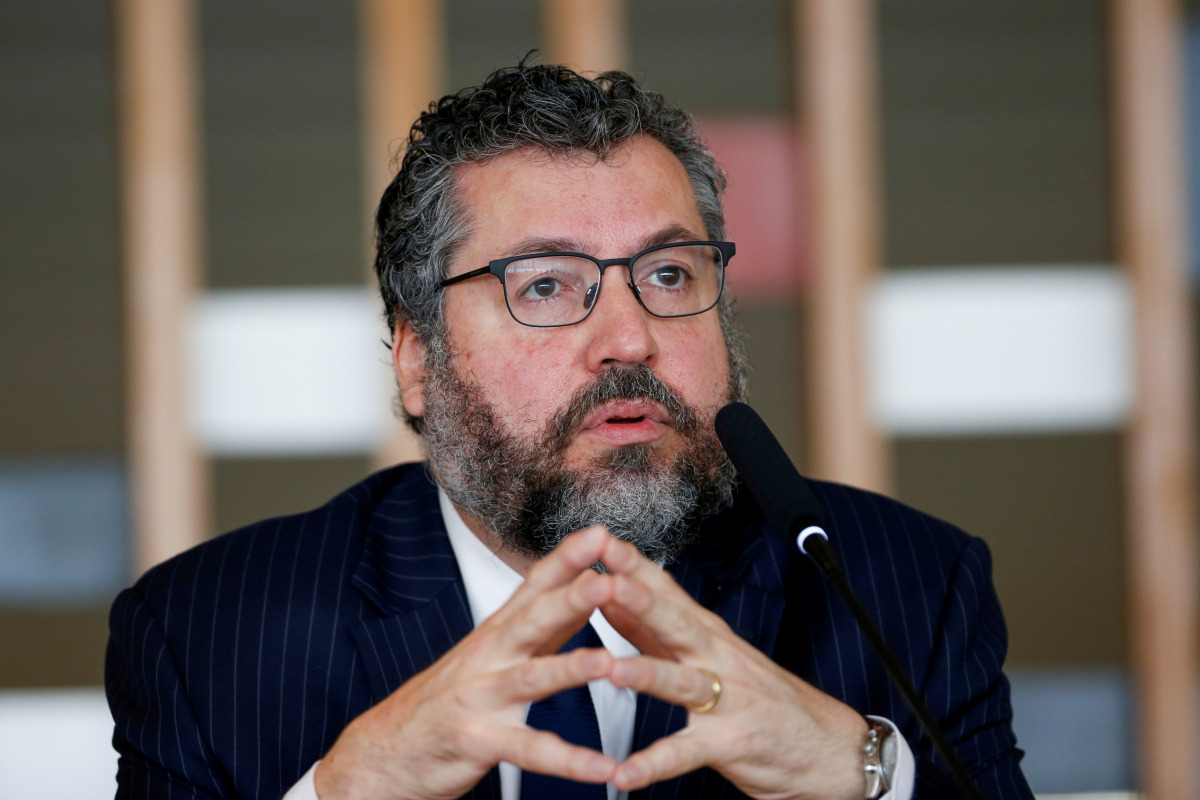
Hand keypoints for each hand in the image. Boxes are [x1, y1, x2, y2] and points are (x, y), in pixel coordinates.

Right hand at [315, 527, 619, 799]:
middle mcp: (488, 657)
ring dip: (570, 669)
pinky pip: (527, 751)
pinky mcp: (475, 741)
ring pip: (530, 679)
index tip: (602, 533)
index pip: (534, 586)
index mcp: (496, 633)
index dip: (567, 558)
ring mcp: (479, 698)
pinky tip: (603, 768)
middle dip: (571, 598)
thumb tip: (587, 590)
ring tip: (609, 663)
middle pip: (533, 621)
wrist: (384, 752)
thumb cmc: (448, 699)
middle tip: (609, 580)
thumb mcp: (492, 655)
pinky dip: (568, 761)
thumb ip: (543, 627)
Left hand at [596, 535, 868, 799]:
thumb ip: (653, 629)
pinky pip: (687, 753)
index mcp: (707, 634)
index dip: (634, 565)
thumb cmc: (762, 697)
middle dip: (641, 600)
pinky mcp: (731, 743)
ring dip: (646, 673)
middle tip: (607, 581)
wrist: (829, 746)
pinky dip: (655, 764)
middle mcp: (717, 658)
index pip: (667, 590)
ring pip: (682, 681)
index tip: (598, 540)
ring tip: (610, 669)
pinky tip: (625, 773)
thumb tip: (609, 598)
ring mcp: (726, 700)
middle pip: (675, 622)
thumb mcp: (708, 653)